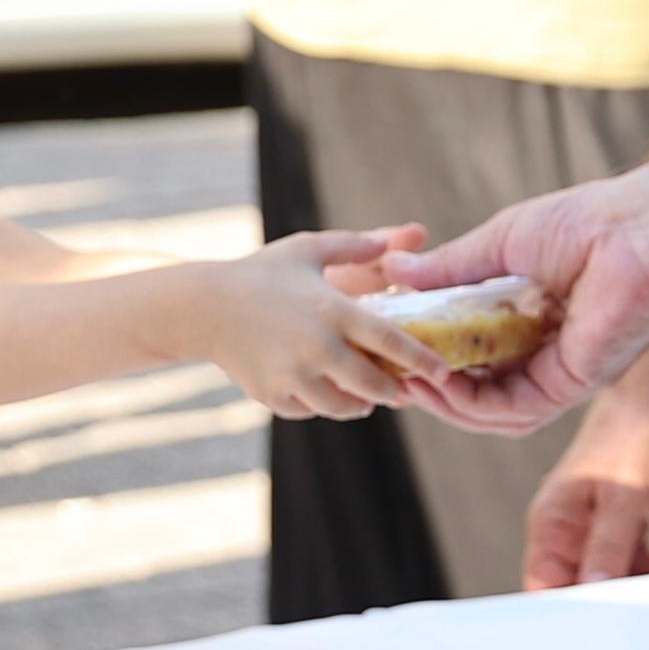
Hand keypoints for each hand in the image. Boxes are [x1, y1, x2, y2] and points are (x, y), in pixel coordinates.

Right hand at [188, 245, 431, 422]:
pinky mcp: (273, 396)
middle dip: (393, 392)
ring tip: (367, 396)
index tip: (443, 371)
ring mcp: (293, 376)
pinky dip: (321, 404)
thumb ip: (357, 245)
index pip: (390, 341)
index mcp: (332, 310)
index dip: (422, 360)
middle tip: (403, 390)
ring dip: (360, 404)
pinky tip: (324, 391)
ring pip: (343, 407)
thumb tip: (404, 239)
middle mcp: (317, 348)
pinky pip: (310, 411)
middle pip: (373, 385)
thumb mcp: (309, 249)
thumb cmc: (262, 272)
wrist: (204, 307)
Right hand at [390, 181, 648, 437]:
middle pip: (481, 388)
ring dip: (448, 402)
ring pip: (494, 410)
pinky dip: (474, 404)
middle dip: (434, 386)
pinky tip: (442, 385)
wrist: (639, 230)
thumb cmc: (586, 223)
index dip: (434, 353)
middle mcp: (546, 350)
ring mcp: (560, 371)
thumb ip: (451, 268)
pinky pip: (516, 411)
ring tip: (409, 381)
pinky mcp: (572, 385)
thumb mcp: (501, 242)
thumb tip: (395, 270)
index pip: (475, 351)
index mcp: (533, 316)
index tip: (396, 343)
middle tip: (394, 371)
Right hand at [522, 398, 648, 591]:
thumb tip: (593, 591)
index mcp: (551, 522)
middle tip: (644, 589)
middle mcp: (564, 530)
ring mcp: (588, 528)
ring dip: (636, 578)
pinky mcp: (612, 526)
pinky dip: (646, 563)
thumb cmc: (632, 436)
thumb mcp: (625, 499)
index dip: (567, 607)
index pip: (542, 584)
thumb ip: (608, 548)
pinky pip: (624, 560)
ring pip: (605, 577)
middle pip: (576, 586)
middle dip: (611, 593)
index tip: (599, 620)